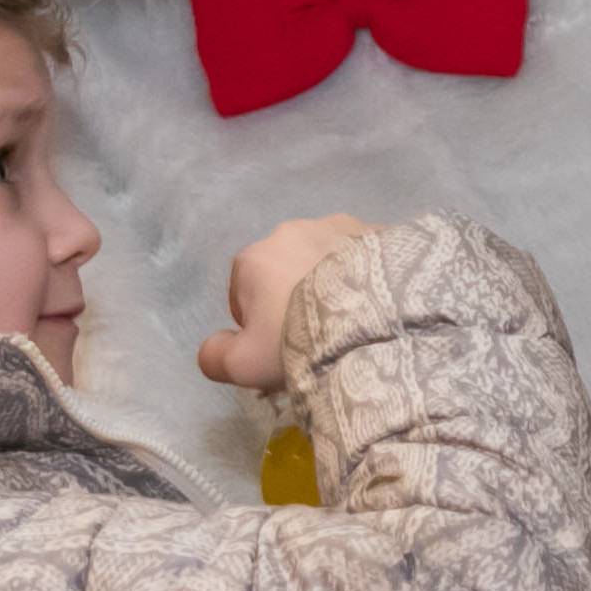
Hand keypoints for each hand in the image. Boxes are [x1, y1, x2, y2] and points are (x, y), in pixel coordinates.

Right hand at [197, 214, 371, 392]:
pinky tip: (376, 303)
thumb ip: (215, 356)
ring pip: (324, 261)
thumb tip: (212, 346)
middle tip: (317, 336)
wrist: (373, 320)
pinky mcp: (377, 230)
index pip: (245, 296)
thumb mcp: (244, 364)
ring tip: (351, 319)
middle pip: (285, 273)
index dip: (260, 327)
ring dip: (331, 284)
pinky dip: (364, 276)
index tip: (282, 348)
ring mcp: (338, 225)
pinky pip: (362, 256)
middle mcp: (292, 230)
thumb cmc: (298, 340)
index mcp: (254, 258)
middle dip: (295, 300)